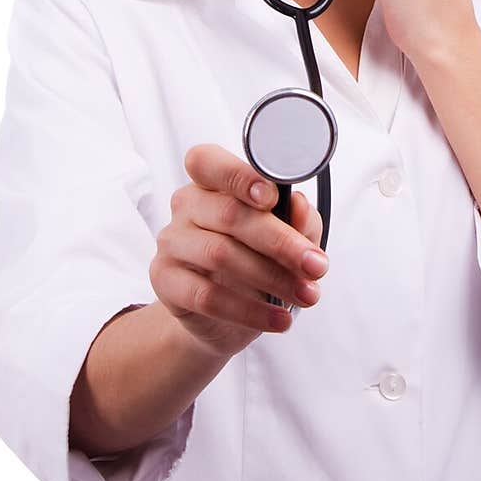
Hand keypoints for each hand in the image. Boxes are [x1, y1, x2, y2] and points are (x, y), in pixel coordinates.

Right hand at [150, 143, 327, 358]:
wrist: (222, 316)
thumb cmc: (256, 260)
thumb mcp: (287, 236)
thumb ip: (298, 219)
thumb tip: (300, 206)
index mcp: (211, 181)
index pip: (208, 161)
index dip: (239, 176)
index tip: (274, 197)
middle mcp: (186, 205)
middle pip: (229, 214)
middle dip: (280, 242)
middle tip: (316, 266)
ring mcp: (171, 242)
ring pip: (220, 254)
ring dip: (272, 278)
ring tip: (306, 295)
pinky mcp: (164, 280)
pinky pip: (207, 295)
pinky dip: (250, 311)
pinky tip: (279, 319)